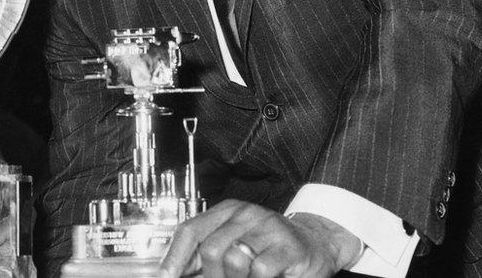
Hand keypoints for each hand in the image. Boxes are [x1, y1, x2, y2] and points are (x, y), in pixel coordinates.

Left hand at [158, 199, 361, 277]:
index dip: (174, 257)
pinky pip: (260, 270)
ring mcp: (268, 228)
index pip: (191, 230)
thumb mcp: (236, 243)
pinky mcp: (289, 247)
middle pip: (210, 248)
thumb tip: (178, 272)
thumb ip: (208, 254)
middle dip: (210, 276)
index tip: (165, 277)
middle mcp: (246, 214)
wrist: (317, 243)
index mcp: (227, 211)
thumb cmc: (271, 247)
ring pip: (233, 260)